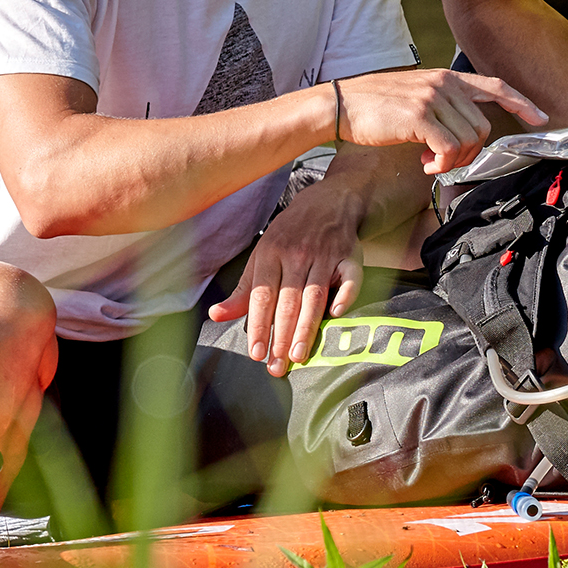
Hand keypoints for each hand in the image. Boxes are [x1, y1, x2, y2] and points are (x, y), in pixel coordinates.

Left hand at [206, 180, 363, 376]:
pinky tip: (337, 315)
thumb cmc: (290, 235)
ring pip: (314, 295)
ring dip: (307, 326)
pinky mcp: (350, 256)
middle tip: (277, 365)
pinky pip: (350, 278)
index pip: (262, 296)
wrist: (328, 201)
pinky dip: (345, 295)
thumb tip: (217, 315)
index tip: (256, 353)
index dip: (259, 326)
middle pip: (288, 301)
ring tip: (299, 354)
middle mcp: (297, 254)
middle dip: (281, 336)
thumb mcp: (262, 256)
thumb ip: (244, 290)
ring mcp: (325, 255)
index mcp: (271, 254)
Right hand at [335, 69, 546, 173]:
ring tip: (430, 162)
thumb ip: (442, 105)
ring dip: (453, 161)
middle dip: (470, 153)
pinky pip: (449, 150)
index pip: (494, 86)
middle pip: (483, 127)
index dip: (520, 102)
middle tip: (446, 161)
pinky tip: (425, 164)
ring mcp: (432, 99)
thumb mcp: (416, 95)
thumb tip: (463, 133)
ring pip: (469, 141)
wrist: (341, 105)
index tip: (539, 117)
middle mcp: (443, 84)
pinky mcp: (419, 117)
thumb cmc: (375, 106)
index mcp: (446, 78)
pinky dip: (442, 164)